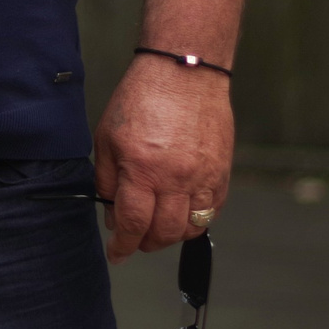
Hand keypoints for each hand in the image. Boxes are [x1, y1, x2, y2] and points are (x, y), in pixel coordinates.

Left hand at [93, 56, 233, 262]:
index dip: (123, 245)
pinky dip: (196, 219)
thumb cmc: (141, 99)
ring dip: (172, 235)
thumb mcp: (107, 137)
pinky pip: (212, 210)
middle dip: (146, 243)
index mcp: (142, 169)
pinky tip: (180, 212)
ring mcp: (204, 176)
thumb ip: (106, 179)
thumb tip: (113, 213)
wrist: (183, 74)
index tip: (116, 255)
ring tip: (157, 228)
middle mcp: (177, 178)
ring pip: (192, 226)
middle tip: (135, 241)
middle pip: (165, 232)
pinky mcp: (223, 172)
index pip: (133, 223)